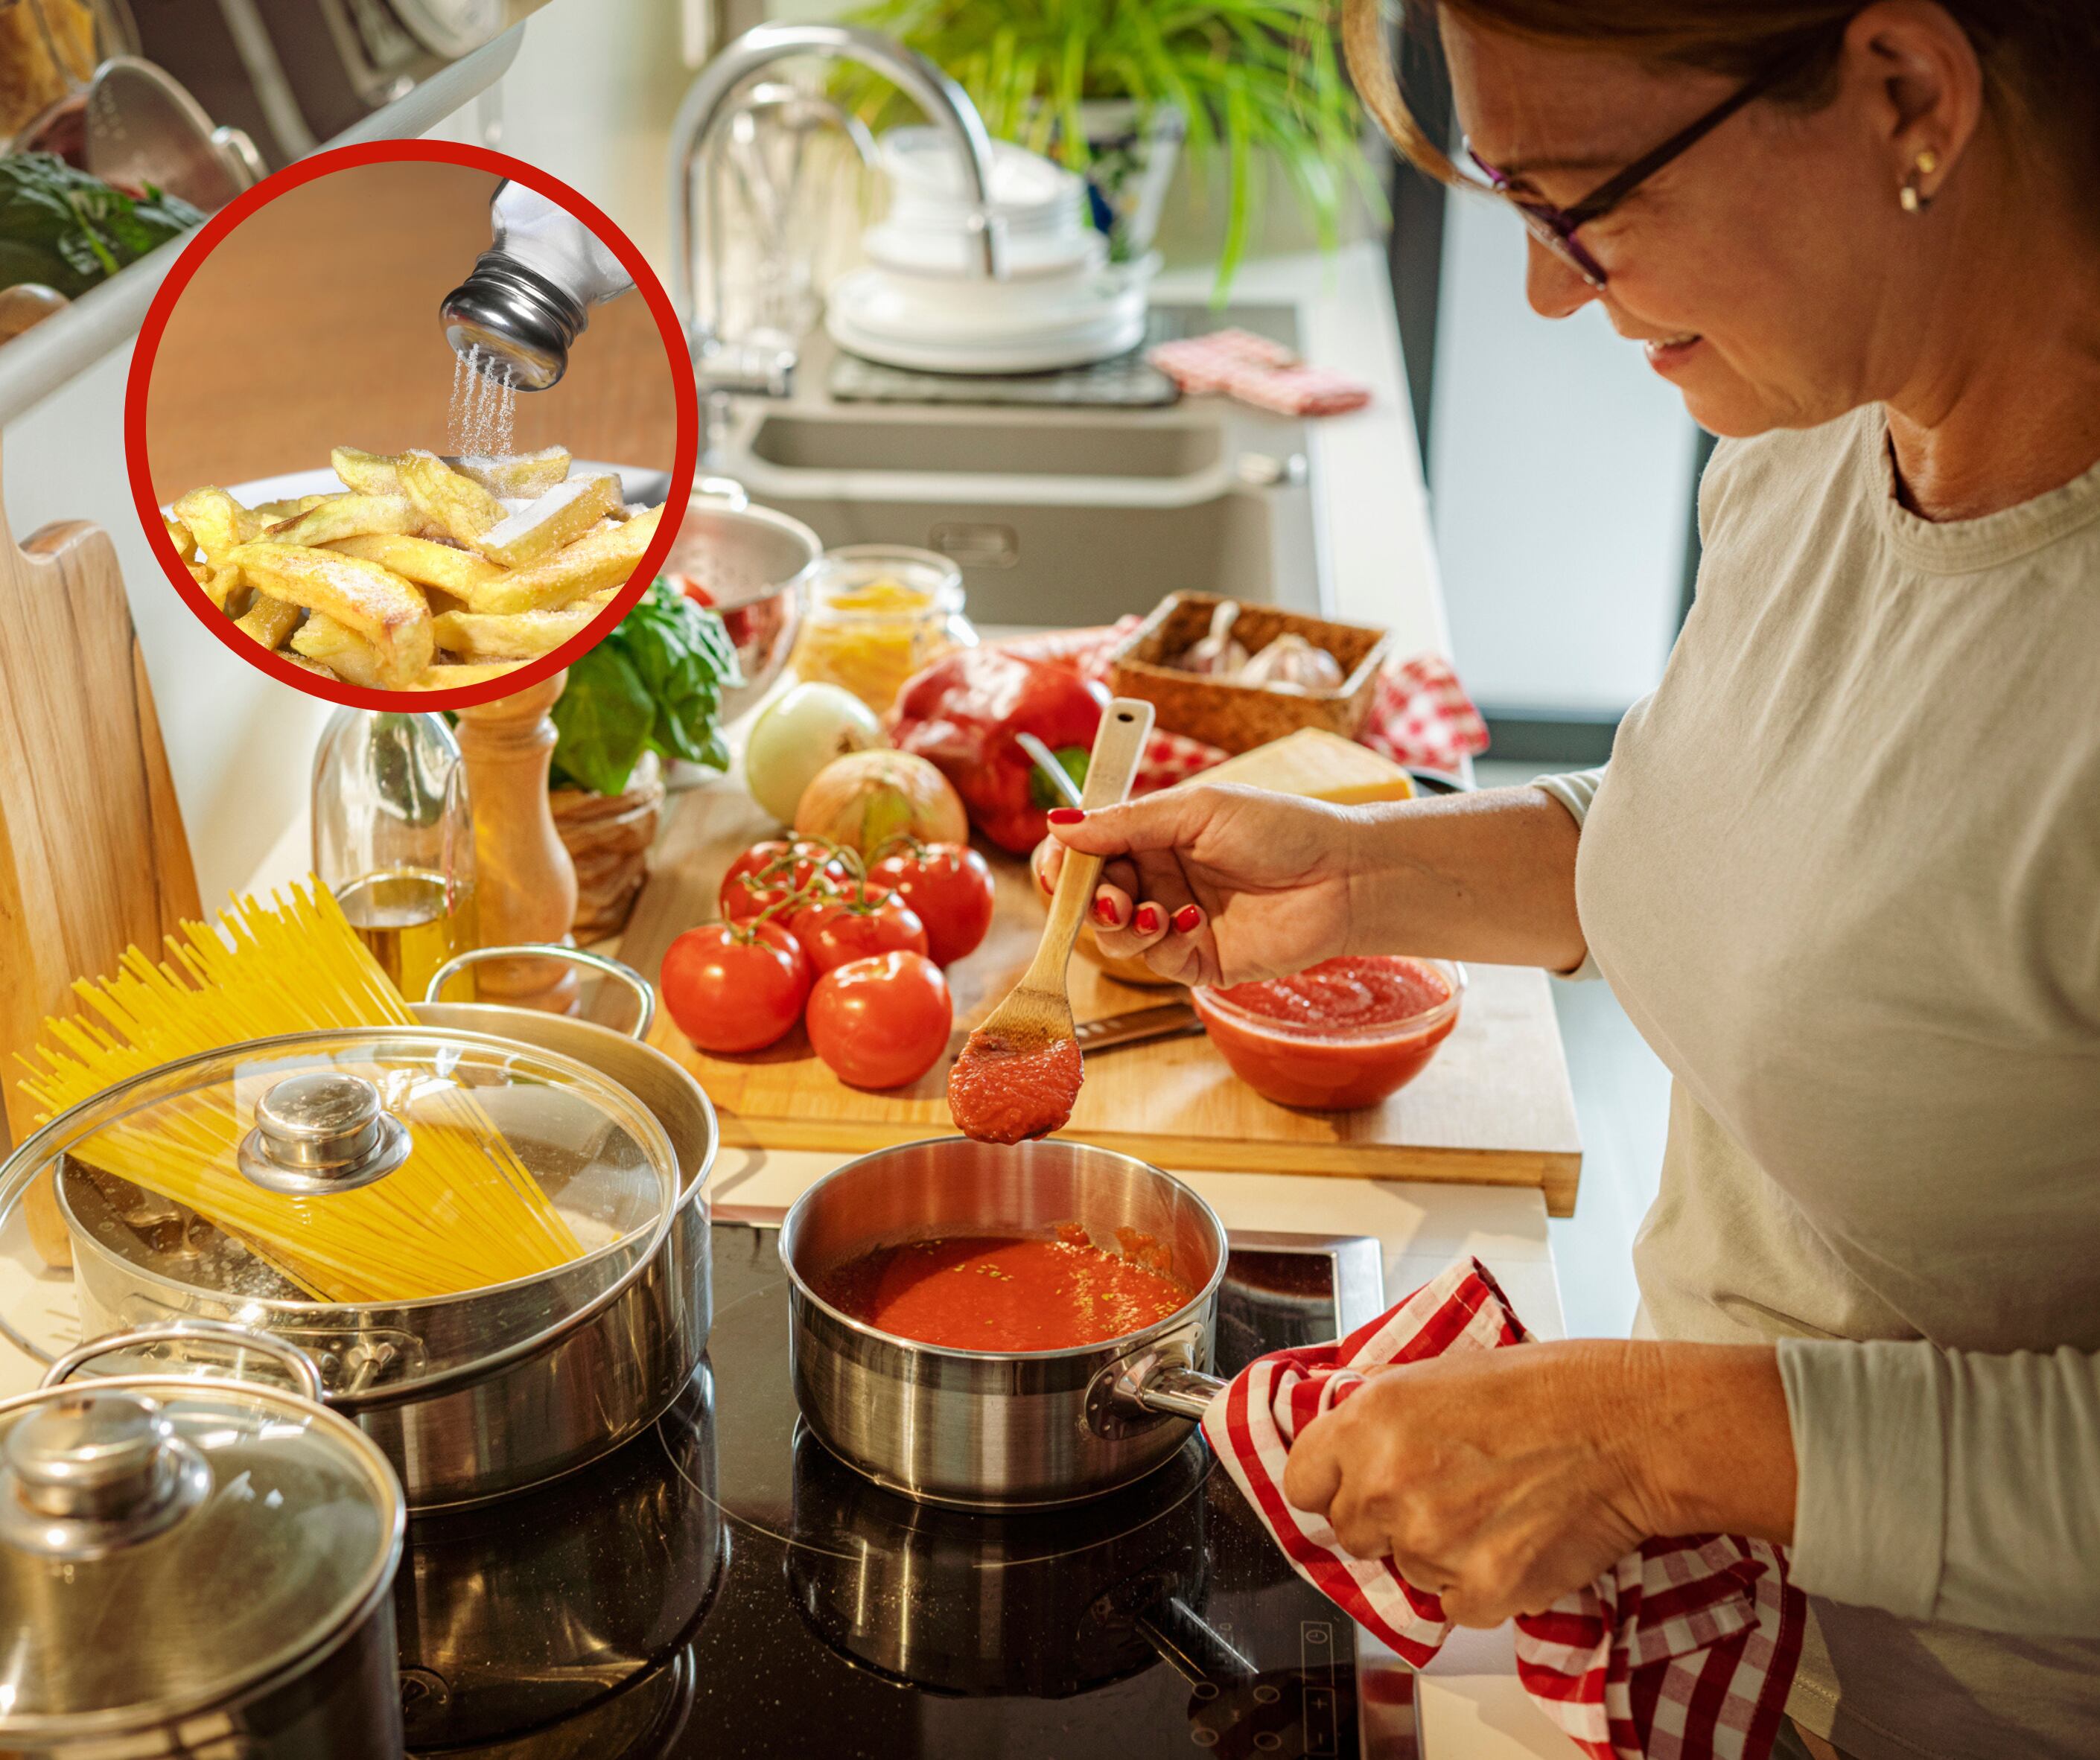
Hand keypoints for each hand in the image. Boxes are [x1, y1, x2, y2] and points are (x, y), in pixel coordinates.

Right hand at [1038, 784, 1362, 986]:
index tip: (1060, 864)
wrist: (1345, 875)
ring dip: (1120, 924)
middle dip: (1091, 898)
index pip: (1090, 851)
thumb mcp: (1198, 809)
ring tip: (1150, 911)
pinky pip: (1156, 961)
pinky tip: (1191, 920)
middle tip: (1111, 895)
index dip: (1067, 860)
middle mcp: (1161, 879)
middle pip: (1094, 896)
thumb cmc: (1282, 828)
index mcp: (1155, 836)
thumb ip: (1127, 821)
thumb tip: (1060, 824)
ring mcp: (1178, 922)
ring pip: (1116, 935)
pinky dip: (1160, 942)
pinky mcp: (1200, 960)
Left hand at [1280, 1342, 1796, 1627]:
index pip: (1301, 1484)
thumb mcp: (1432, 1378)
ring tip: (1493, 1506)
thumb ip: (1377, 1422)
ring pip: (1408, 1570)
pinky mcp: (1479, 1591)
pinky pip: (1454, 1605)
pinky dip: (1481, 1585)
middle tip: (1444, 1490)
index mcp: (1368, 1421)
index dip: (1331, 1485)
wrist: (1622, 1427)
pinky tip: (1514, 1540)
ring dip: (1440, 1551)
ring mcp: (1430, 1543)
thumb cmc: (1540, 1390)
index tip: (1354, 1483)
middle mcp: (1386, 1483)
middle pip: (1352, 1533)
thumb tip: (1346, 1455)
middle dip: (1387, 1519)